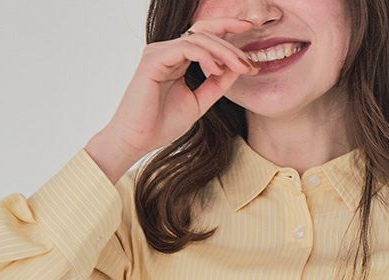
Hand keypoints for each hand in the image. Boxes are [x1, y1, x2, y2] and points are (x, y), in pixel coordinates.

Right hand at [102, 18, 259, 158]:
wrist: (137, 140)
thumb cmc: (161, 125)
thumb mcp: (198, 103)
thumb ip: (215, 85)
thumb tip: (237, 69)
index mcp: (177, 59)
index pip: (205, 37)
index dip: (228, 30)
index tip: (251, 33)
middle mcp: (167, 50)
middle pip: (205, 33)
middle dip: (232, 44)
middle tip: (250, 63)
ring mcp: (159, 52)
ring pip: (198, 39)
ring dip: (224, 52)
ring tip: (240, 67)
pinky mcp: (154, 59)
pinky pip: (186, 48)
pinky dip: (205, 56)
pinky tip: (217, 69)